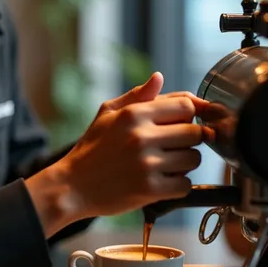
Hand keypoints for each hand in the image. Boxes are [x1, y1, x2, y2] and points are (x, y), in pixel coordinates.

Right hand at [26, 72, 210, 237]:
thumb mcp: (107, 113)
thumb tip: (159, 77)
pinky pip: (185, 184)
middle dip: (191, 139)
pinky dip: (178, 185)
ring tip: (167, 163)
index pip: (185, 105)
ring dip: (185, 163)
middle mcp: (142, 136)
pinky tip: (162, 181)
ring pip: (193, 159)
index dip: (190, 114)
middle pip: (195, 132)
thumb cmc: (92, 147)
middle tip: (175, 145)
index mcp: (133, 114)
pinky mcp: (150, 189)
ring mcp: (147, 164)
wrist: (72, 186)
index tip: (184, 122)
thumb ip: (137, 95)